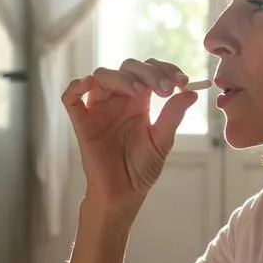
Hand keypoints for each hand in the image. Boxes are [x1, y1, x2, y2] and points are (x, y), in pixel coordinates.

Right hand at [62, 57, 197, 209]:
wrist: (123, 194)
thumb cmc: (141, 169)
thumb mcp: (162, 141)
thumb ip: (173, 116)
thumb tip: (192, 93)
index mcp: (139, 101)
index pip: (149, 71)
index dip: (165, 69)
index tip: (182, 81)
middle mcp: (118, 100)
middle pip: (128, 68)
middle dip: (148, 72)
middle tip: (164, 88)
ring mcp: (99, 109)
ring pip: (102, 76)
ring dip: (122, 77)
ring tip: (140, 91)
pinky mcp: (82, 122)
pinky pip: (71, 98)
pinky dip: (76, 85)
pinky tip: (88, 83)